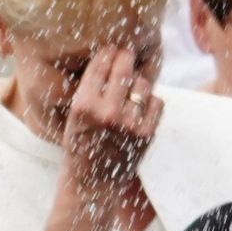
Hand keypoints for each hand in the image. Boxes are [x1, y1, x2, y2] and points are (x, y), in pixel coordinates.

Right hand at [60, 49, 161, 204]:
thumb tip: (111, 55)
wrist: (91, 183)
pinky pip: (157, 101)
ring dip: (138, 84)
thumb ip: (90, 90)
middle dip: (126, 56)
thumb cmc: (81, 145)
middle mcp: (107, 112)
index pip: (101, 64)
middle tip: (126, 52)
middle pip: (124, 68)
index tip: (111, 47)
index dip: (108, 52)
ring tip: (130, 91)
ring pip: (143, 84)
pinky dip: (151, 103)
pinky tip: (140, 110)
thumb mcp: (74, 116)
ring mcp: (129, 124)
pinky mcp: (146, 134)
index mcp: (84, 105)